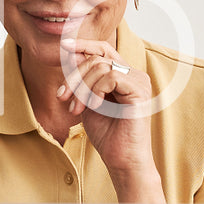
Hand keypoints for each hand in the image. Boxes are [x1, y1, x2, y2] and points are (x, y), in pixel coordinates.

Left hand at [56, 37, 162, 201]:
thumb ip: (82, 82)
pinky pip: (111, 76)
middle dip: (74, 77)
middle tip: (63, 99)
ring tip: (76, 109)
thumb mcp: (88, 102)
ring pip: (100, 66)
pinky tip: (94, 107)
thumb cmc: (107, 135)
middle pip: (96, 58)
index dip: (83, 44)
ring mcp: (139, 81)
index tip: (64, 46)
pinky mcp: (140, 90)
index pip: (103, 50)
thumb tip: (71, 57)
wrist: (121, 159)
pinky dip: (95, 90)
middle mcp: (134, 75)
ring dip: (81, 88)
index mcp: (123, 76)